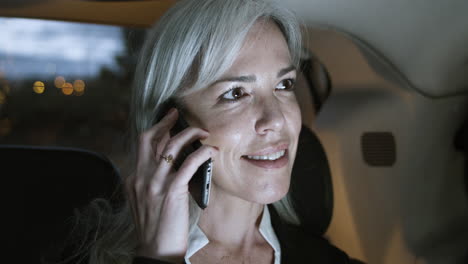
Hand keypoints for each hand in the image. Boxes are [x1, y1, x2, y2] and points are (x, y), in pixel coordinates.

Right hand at [125, 108, 216, 262]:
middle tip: (177, 114)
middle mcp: (141, 178)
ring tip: (202, 132)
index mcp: (135, 179)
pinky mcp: (171, 192)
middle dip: (164, 123)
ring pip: (169, 148)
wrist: (156, 250)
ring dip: (188, 135)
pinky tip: (210, 150)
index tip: (167, 121)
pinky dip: (200, 154)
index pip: (143, 146)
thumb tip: (169, 166)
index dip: (156, 130)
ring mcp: (155, 185)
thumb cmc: (156, 227)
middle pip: (149, 140)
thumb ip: (151, 182)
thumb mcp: (145, 201)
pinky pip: (187, 165)